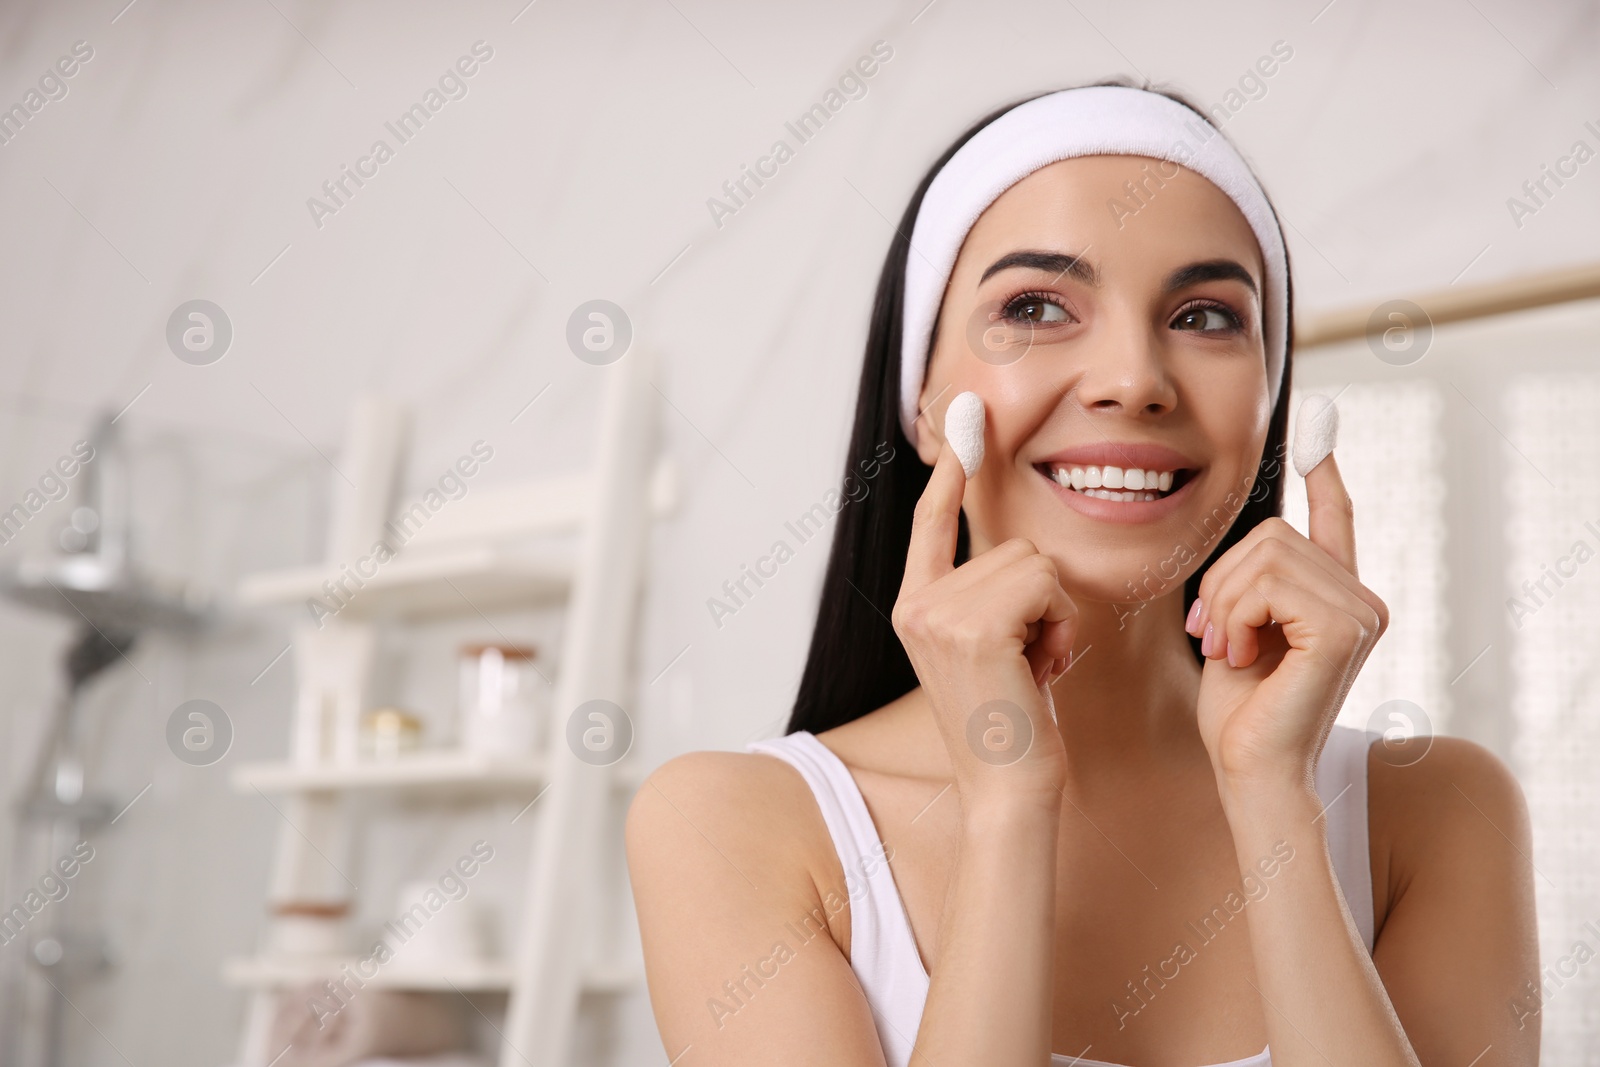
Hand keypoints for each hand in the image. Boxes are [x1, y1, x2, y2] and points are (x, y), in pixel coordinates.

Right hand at [893, 434, 1077, 803]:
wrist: (1008, 791)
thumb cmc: (1012, 727)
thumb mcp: (991, 650)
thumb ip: (988, 597)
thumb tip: (1022, 553)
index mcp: (914, 606)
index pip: (932, 520)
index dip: (952, 468)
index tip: (967, 413)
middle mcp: (916, 603)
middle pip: (1011, 547)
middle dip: (1041, 600)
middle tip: (1028, 661)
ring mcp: (938, 613)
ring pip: (1033, 564)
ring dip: (1055, 616)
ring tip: (1033, 668)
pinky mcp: (973, 626)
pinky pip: (1045, 586)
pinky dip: (1061, 627)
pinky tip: (1041, 671)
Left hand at [1188, 452, 1388, 791]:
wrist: (1248, 766)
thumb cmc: (1238, 710)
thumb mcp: (1237, 627)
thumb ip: (1250, 583)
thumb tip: (1253, 534)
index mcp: (1336, 596)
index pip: (1336, 519)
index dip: (1323, 474)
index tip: (1318, 428)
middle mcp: (1362, 598)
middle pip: (1272, 533)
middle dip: (1222, 581)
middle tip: (1213, 635)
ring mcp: (1362, 611)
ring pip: (1265, 555)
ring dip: (1224, 603)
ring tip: (1227, 649)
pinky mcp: (1344, 628)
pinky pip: (1268, 584)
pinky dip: (1235, 616)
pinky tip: (1239, 655)